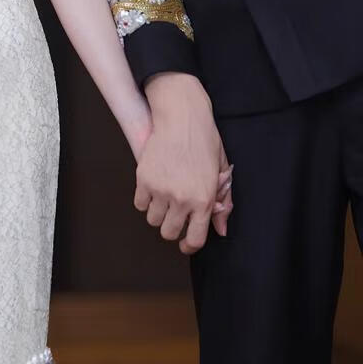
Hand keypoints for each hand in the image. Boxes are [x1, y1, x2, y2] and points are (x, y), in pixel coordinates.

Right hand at [135, 73, 232, 254]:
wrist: (182, 118)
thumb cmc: (204, 141)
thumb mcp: (221, 172)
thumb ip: (223, 203)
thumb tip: (221, 229)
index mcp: (204, 199)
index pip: (195, 239)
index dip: (189, 245)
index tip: (186, 243)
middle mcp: (181, 199)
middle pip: (169, 233)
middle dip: (172, 227)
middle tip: (175, 214)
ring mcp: (160, 190)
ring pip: (152, 220)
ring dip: (158, 212)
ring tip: (165, 196)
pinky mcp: (143, 179)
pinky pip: (139, 204)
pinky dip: (145, 199)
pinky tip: (154, 187)